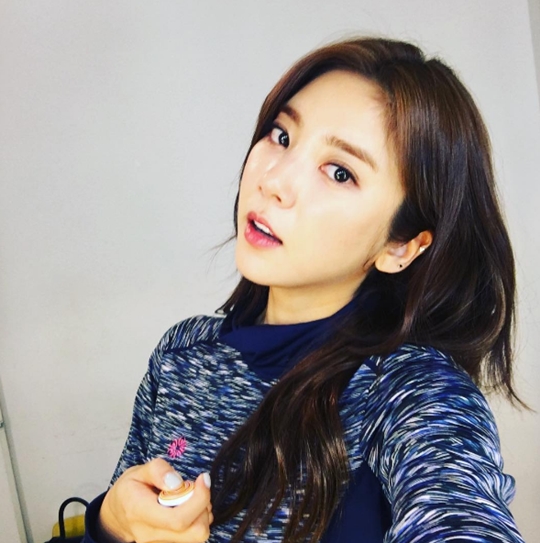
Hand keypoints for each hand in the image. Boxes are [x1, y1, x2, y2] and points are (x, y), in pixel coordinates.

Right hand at [98, 458, 212, 542]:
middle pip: (194, 532)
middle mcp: (150, 534)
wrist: (116, 515)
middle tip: (196, 489)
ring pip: (196, 536)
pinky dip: (197, 520)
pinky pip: (192, 537)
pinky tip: (187, 507)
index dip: (199, 499)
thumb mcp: (138, 472)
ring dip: (202, 513)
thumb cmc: (129, 491)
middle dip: (203, 507)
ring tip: (190, 497)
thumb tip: (177, 483)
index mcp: (141, 512)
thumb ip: (158, 471)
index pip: (178, 519)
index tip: (203, 479)